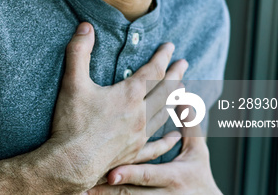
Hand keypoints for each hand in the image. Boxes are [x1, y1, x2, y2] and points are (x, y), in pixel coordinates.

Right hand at [47, 23, 187, 190]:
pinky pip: (158, 145)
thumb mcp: (72, 82)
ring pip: (165, 114)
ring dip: (176, 99)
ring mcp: (139, 136)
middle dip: (176, 75)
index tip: (171, 46)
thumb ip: (79, 52)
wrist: (72, 163)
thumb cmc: (73, 123)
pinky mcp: (134, 153)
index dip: (162, 57)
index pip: (153, 70)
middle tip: (185, 64)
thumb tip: (85, 26)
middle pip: (165, 91)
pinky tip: (176, 136)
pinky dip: (168, 139)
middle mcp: (140, 114)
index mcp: (129, 95)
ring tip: (183, 90)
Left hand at [86, 112, 220, 193]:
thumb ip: (189, 123)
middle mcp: (159, 194)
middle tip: (85, 186)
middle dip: (107, 192)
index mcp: (172, 177)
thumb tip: (181, 92)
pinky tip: (87, 194)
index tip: (110, 173)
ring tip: (79, 192)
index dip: (129, 174)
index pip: (147, 174)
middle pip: (129, 193)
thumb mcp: (197, 151)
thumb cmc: (198, 174)